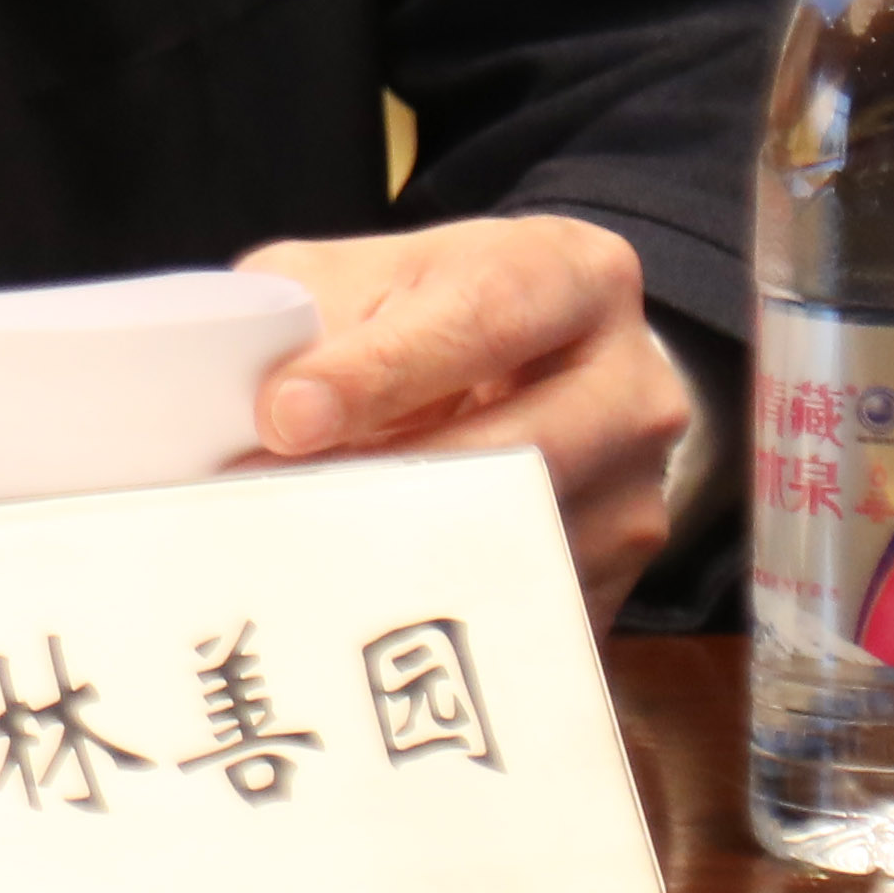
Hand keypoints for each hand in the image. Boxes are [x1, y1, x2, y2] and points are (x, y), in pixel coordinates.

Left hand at [232, 216, 690, 621]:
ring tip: (293, 555)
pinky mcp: (613, 583)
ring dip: (397, 557)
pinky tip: (353, 602)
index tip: (287, 414)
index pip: (484, 316)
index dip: (383, 368)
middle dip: (384, 481)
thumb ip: (316, 314)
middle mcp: (632, 385)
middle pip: (520, 449)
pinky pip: (518, 615)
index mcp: (573, 276)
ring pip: (517, 545)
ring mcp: (635, 494)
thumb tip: (258, 401)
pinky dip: (429, 611)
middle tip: (268, 505)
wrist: (536, 377)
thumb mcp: (372, 277)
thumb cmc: (433, 317)